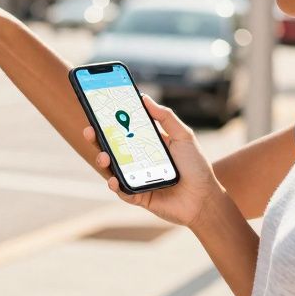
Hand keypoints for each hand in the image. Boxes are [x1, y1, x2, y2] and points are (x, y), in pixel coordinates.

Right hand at [83, 94, 224, 228]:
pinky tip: (115, 180)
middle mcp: (138, 161)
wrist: (204, 198)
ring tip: (103, 156)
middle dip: (97, 139)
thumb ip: (165, 117)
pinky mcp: (137, 196)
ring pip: (112, 169)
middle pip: (112, 148)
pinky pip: (122, 191)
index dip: (109, 122)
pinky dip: (116, 185)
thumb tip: (144, 97)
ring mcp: (135, 178)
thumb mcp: (183, 136)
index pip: (123, 131)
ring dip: (103, 162)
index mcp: (146, 144)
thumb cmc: (196, 166)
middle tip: (90, 130)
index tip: (98, 111)